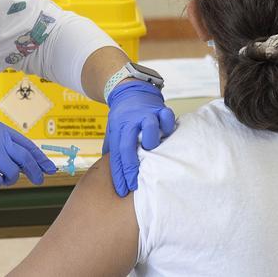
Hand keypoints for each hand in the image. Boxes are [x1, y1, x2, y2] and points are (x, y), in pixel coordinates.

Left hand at [103, 80, 175, 196]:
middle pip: (129, 147)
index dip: (119, 174)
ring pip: (150, 129)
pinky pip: (167, 117)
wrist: (129, 88)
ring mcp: (146, 114)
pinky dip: (168, 126)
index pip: (116, 155)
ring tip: (152, 152)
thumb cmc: (122, 115)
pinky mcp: (160, 108)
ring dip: (151, 143)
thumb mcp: (112, 129)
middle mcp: (131, 121)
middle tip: (135, 186)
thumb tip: (109, 172)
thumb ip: (111, 148)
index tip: (122, 190)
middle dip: (132, 169)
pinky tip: (167, 134)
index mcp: (118, 128)